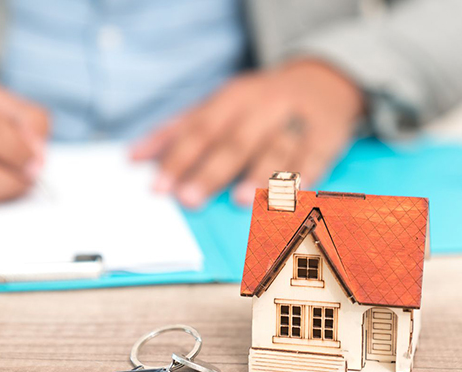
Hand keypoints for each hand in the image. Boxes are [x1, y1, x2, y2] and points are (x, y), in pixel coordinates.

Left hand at [132, 61, 362, 207]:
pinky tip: (291, 197)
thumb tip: (133, 157)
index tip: (158, 187)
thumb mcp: (219, 105)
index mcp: (234, 98)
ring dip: (257, 175)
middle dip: (211, 171)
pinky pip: (315, 159)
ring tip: (238, 200)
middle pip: (235, 141)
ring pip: (276, 149)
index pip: (201, 129)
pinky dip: (304, 178)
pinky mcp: (327, 136)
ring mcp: (297, 120)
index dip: (178, 158)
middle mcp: (264, 106)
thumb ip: (177, 130)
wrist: (324, 81)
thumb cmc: (260, 101)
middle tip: (189, 199)